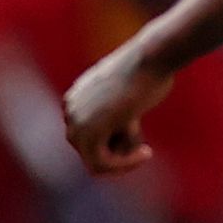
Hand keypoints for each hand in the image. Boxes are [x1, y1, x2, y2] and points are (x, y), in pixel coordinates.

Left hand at [61, 41, 172, 174]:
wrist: (151, 57)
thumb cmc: (151, 70)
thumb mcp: (131, 90)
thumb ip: (120, 112)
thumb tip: (122, 139)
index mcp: (77, 96)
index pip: (87, 134)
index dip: (117, 142)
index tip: (140, 141)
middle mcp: (71, 108)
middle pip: (88, 148)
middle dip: (118, 152)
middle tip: (144, 148)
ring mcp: (76, 120)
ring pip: (94, 159)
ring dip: (122, 161)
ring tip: (145, 148)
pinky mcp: (89, 131)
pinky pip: (100, 163)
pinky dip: (124, 165)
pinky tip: (145, 154)